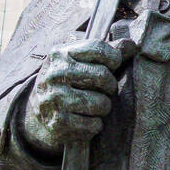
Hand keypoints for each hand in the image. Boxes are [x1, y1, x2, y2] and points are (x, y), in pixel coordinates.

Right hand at [21, 38, 134, 158]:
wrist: (37, 111)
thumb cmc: (67, 82)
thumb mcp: (79, 60)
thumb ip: (106, 51)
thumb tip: (132, 45)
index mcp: (60, 53)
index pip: (99, 48)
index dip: (113, 58)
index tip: (112, 66)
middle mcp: (54, 74)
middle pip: (102, 76)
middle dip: (110, 85)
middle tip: (104, 89)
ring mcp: (54, 99)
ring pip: (101, 103)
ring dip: (104, 107)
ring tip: (94, 105)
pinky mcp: (58, 123)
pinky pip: (94, 124)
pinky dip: (95, 125)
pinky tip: (86, 119)